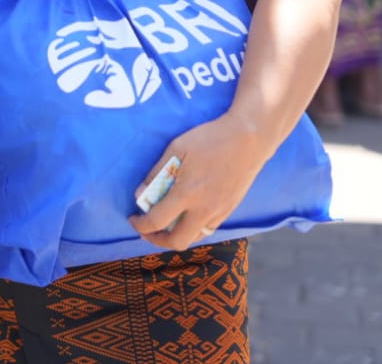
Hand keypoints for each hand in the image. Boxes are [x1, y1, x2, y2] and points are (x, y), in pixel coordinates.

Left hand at [128, 113, 267, 251]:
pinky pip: (208, 228)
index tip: (133, 219)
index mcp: (187, 194)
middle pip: (178, 242)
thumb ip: (156, 173)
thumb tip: (141, 194)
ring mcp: (220, 212)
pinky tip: (186, 214)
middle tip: (148, 228)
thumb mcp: (175, 149)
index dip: (141, 225)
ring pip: (195, 237)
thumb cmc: (209, 139)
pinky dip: (193, 227)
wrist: (248, 140)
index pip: (157, 221)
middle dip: (158, 240)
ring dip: (177, 235)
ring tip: (165, 222)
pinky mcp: (230, 209)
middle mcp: (204, 209)